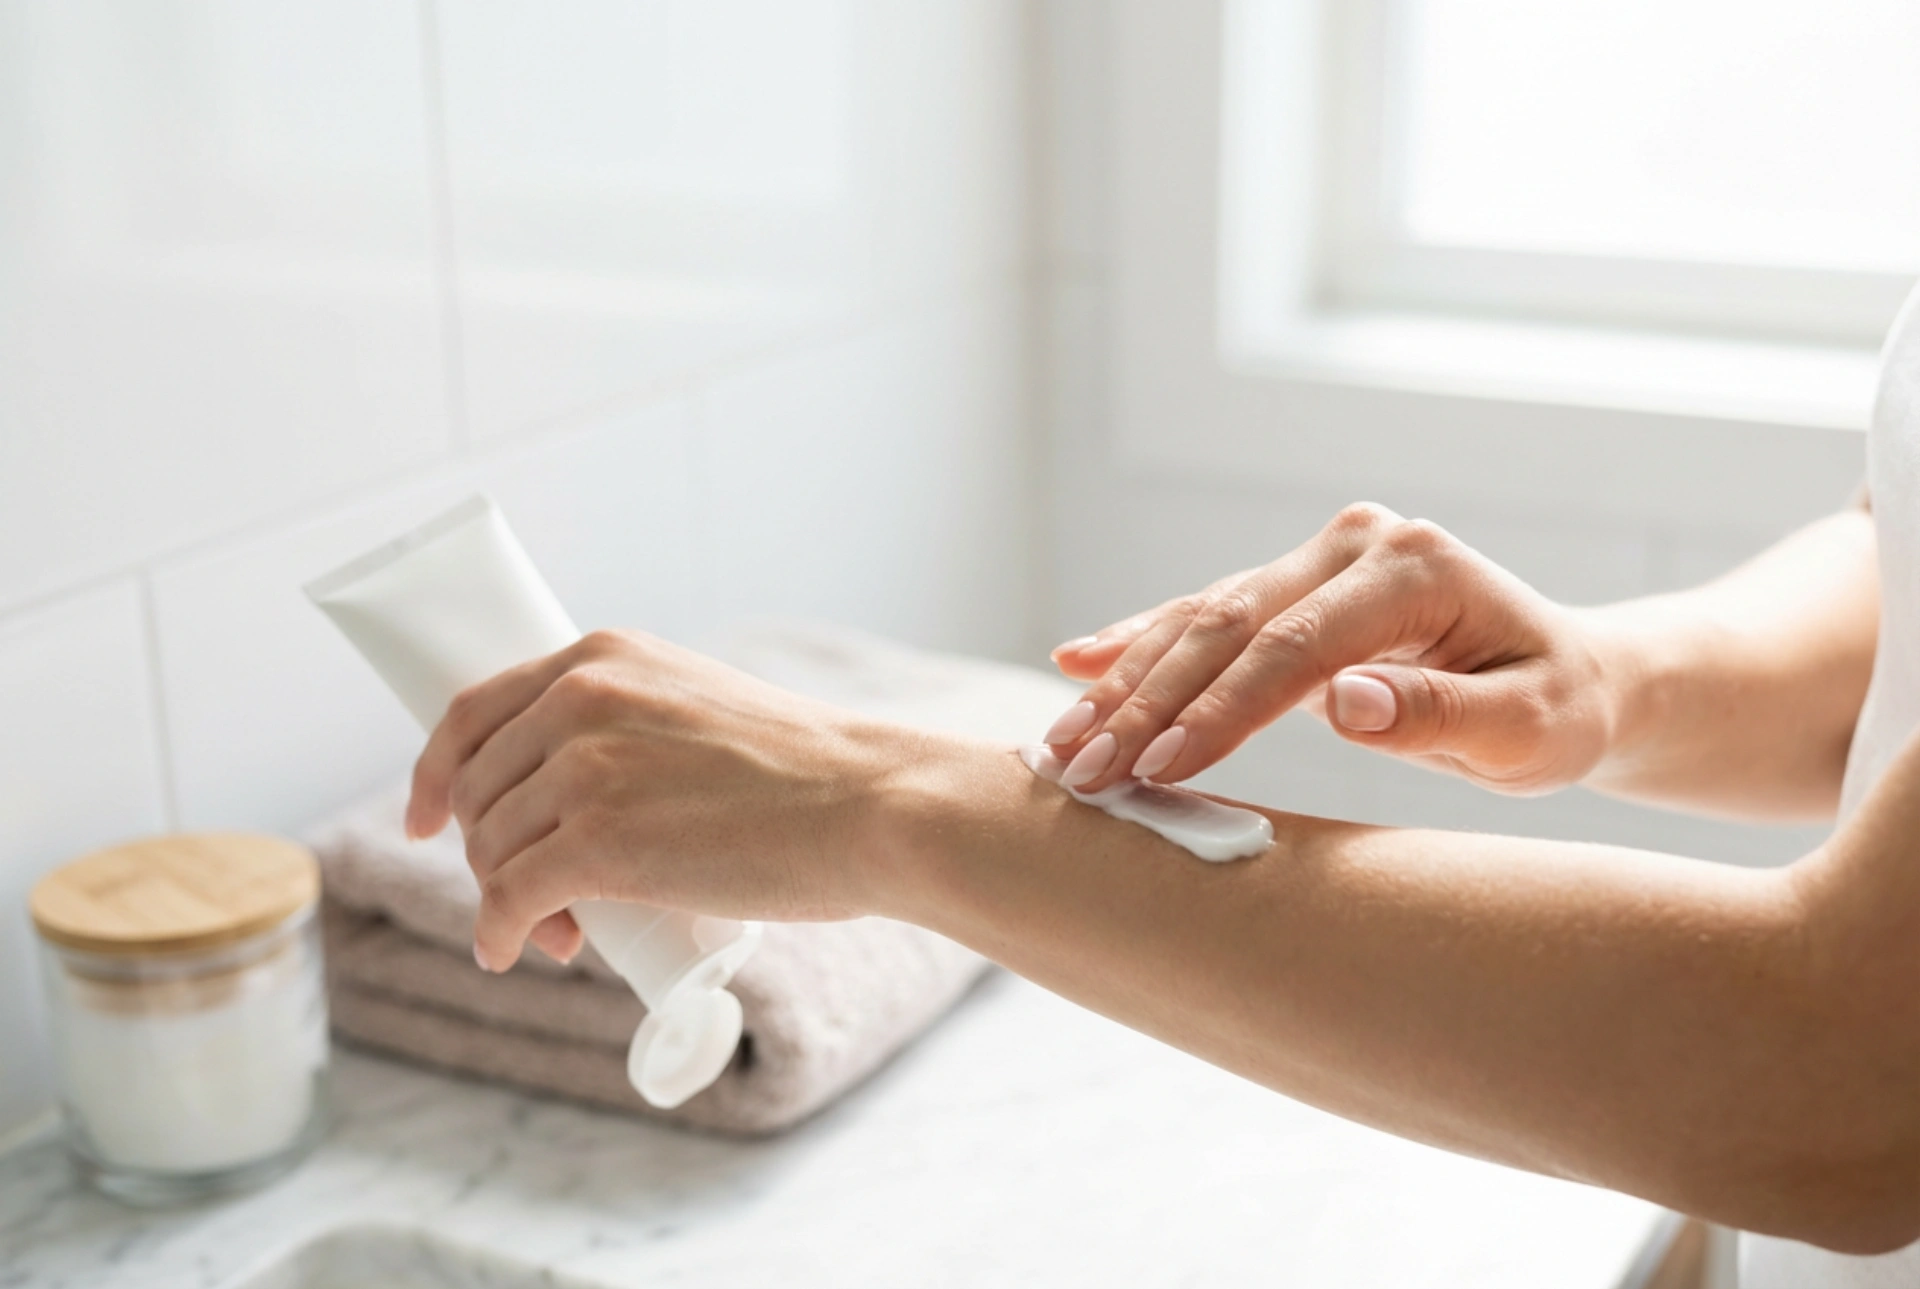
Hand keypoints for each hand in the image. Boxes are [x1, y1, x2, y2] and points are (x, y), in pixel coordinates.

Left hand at [404, 630, 902, 971]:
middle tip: (534, 900)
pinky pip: (509, 897)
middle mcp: (580, 700)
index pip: (473, 711)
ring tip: (559, 933)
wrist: (868, 804)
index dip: (435, 772)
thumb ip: (634, 725)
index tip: (426, 819)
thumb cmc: (807, 773)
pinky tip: (511, 952)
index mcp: (603, 658)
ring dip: (505, 900)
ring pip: (491, 849)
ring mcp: (584, 769)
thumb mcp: (700, 706)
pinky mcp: (597, 842)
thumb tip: (575, 798)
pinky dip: (498, 932)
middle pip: (475, 790)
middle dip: (486, 852)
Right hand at [1043, 503, 1618, 795]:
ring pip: (1200, 619)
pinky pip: (1204, 617)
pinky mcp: (1291, 588)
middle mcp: (1353, 546)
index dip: (1225, 709)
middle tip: (1080, 769)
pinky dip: (1139, 647)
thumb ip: (1441, 713)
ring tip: (1061, 744)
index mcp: (1412, 568)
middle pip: (1228, 624)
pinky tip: (1076, 664)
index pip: (1296, 645)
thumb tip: (1346, 701)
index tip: (1165, 767)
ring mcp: (1317, 560)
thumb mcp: (1530, 729)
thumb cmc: (1557, 709)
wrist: (1569, 677)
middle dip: (1148, 702)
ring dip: (1126, 683)